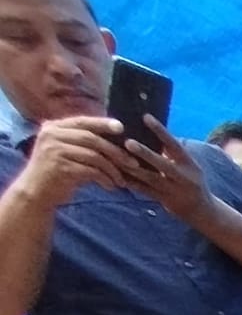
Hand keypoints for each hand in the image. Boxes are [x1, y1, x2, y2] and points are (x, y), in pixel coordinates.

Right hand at [12, 117, 130, 209]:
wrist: (36, 193)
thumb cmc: (57, 173)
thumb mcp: (65, 152)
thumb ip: (82, 143)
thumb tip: (114, 140)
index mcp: (53, 128)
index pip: (82, 121)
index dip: (102, 123)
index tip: (122, 128)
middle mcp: (52, 136)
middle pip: (91, 138)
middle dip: (115, 151)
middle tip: (133, 163)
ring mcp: (54, 151)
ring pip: (93, 156)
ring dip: (112, 169)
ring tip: (122, 180)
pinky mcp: (60, 168)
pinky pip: (91, 171)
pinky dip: (105, 179)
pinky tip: (111, 186)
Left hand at [118, 117, 218, 228]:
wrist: (202, 210)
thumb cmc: (192, 180)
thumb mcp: (189, 165)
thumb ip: (172, 152)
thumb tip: (154, 130)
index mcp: (189, 163)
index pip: (174, 144)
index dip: (160, 131)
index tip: (146, 117)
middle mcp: (182, 176)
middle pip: (161, 163)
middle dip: (145, 153)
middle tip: (128, 142)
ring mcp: (172, 189)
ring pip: (149, 178)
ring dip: (132, 168)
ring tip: (115, 157)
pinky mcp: (164, 200)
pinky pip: (144, 191)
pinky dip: (131, 183)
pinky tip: (117, 175)